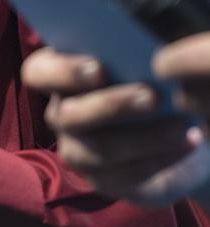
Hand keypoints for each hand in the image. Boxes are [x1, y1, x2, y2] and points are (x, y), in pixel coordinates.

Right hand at [22, 47, 207, 204]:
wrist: (179, 124)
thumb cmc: (153, 76)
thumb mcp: (142, 57)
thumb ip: (131, 50)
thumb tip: (145, 45)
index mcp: (60, 75)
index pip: (38, 72)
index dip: (62, 71)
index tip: (99, 69)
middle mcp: (62, 114)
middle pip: (67, 115)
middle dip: (111, 106)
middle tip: (151, 97)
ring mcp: (79, 152)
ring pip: (100, 149)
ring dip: (144, 136)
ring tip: (182, 125)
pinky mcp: (106, 181)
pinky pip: (127, 175)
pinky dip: (162, 158)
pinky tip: (189, 142)